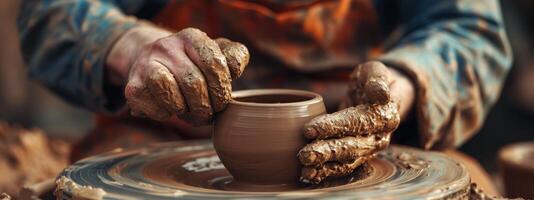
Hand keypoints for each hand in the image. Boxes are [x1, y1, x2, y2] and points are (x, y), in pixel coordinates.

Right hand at [107, 26, 248, 124]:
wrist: (149, 61)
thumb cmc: (192, 63)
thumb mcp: (214, 54)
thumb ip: (233, 57)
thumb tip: (235, 69)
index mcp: (191, 37)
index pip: (214, 63)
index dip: (222, 88)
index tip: (223, 100)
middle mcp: (166, 46)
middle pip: (194, 84)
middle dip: (208, 106)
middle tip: (210, 114)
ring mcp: (146, 65)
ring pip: (173, 96)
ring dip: (188, 112)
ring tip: (193, 114)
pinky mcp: (133, 87)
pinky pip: (157, 109)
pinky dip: (168, 115)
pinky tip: (171, 109)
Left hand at [297, 61, 413, 183]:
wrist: (376, 96)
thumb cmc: (371, 80)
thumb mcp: (375, 70)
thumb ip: (376, 78)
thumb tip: (380, 93)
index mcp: (385, 115)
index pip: (357, 122)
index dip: (334, 127)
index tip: (309, 128)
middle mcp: (379, 137)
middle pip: (352, 147)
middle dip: (326, 152)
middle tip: (303, 154)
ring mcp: (369, 150)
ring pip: (347, 161)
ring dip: (325, 167)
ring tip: (304, 169)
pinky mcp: (358, 156)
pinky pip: (342, 167)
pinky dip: (325, 173)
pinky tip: (308, 175)